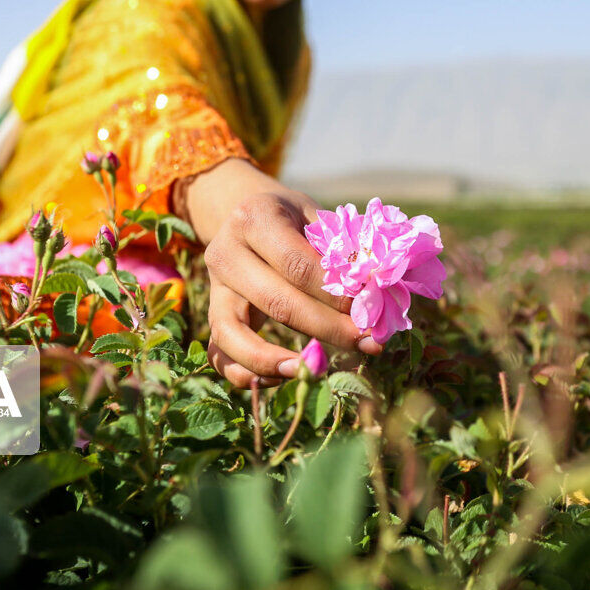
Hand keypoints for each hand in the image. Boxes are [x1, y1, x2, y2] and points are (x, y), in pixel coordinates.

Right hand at [179, 160, 382, 386]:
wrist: (247, 214)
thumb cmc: (293, 218)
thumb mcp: (315, 216)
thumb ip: (340, 250)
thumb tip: (377, 293)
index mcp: (254, 218)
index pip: (297, 264)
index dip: (334, 293)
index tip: (369, 310)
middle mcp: (225, 252)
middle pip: (276, 301)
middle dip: (326, 328)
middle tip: (367, 343)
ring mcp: (214, 287)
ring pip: (233, 333)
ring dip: (276, 360)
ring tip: (314, 371)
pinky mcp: (212, 313)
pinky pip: (219, 353)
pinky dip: (246, 372)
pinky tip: (286, 375)